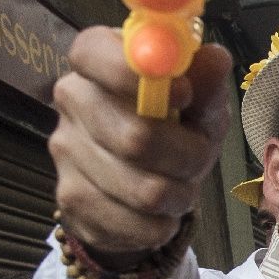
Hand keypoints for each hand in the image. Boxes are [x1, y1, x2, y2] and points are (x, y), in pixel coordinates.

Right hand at [50, 29, 234, 262]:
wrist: (142, 193)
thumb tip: (214, 59)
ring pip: (142, 189)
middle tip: (199, 159)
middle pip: (134, 137)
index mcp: (97, 60)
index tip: (184, 94)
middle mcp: (72, 99)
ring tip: (181, 188)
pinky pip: (134, 223)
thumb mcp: (199, 105)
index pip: (94, 52)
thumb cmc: (174, 131)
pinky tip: (159, 213)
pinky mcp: (69, 199)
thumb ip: (207, 83)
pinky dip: (161, 225)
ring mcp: (64, 150)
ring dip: (178, 195)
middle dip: (186, 158)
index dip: (137, 76)